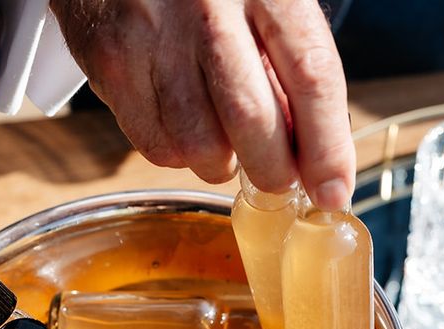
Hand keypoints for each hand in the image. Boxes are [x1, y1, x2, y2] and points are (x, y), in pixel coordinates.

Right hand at [50, 0, 354, 210]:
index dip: (326, 148)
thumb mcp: (269, 7)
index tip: (333, 194)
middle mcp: (209, 4)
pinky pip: (156, 146)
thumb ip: (293, 76)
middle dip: (272, 172)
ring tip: (222, 133)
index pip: (311, 76)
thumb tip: (313, 163)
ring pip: (199, 147)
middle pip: (251, 121)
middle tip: (277, 181)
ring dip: (220, 162)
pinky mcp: (110, 61)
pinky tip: (182, 119)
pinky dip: (178, 152)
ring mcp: (153, 33)